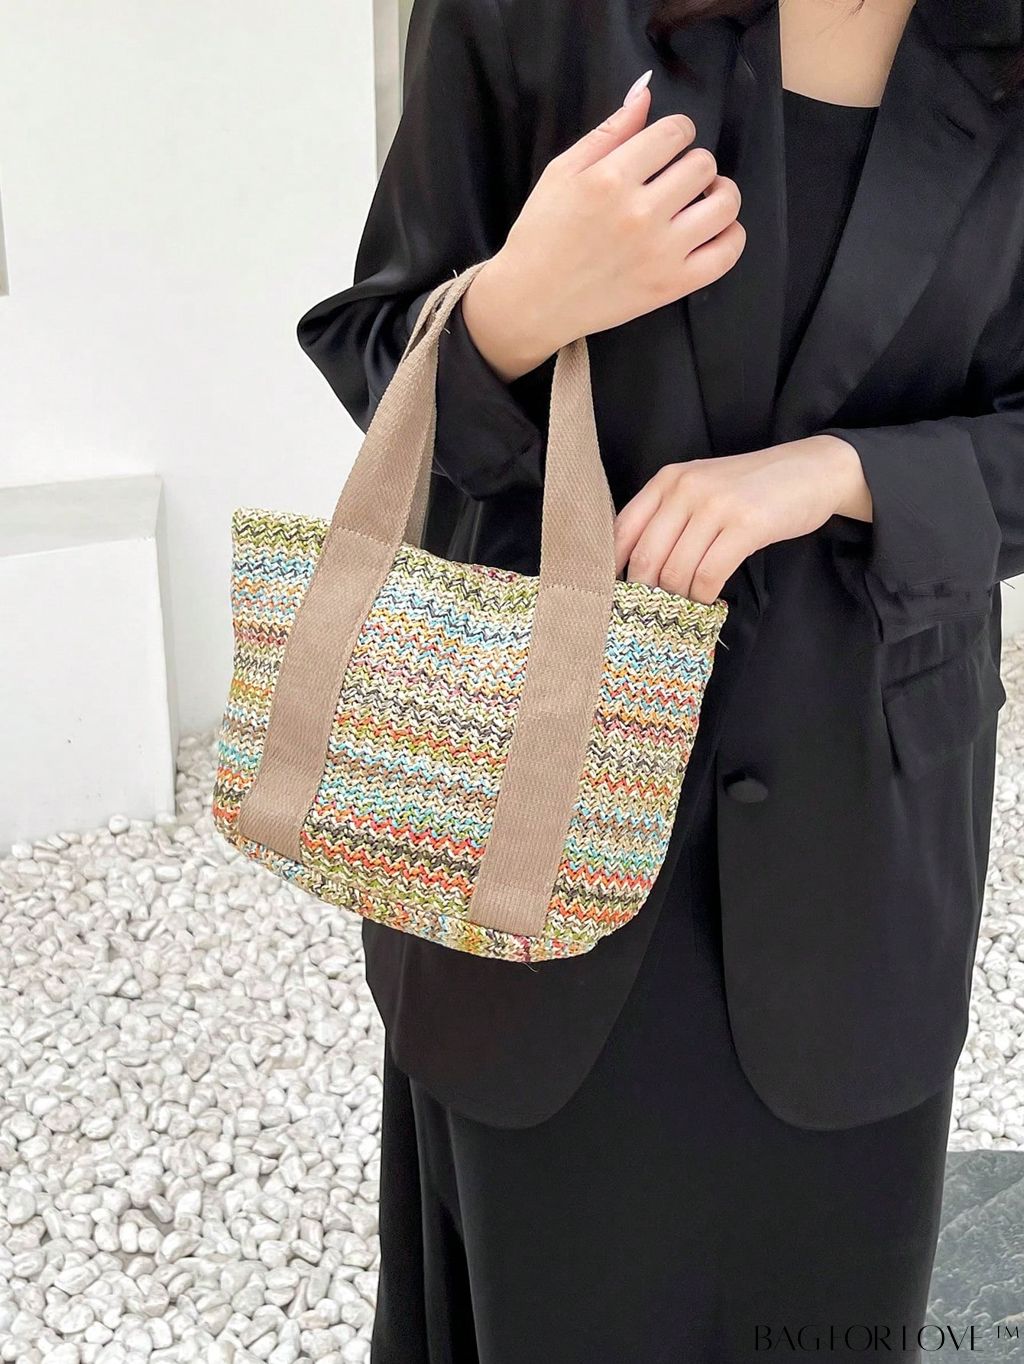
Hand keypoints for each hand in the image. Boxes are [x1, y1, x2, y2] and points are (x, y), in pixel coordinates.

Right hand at [460, 72, 745, 382]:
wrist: (531, 301)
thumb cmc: (541, 234)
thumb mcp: (562, 172)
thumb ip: (608, 131)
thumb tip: (646, 93)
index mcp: (611, 178)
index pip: (675, 132)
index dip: (677, 132)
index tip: (668, 147)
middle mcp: (640, 213)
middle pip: (703, 164)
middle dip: (693, 163)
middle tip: (677, 178)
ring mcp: (660, 252)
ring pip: (724, 204)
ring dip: (721, 193)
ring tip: (702, 200)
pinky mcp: (670, 285)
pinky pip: (726, 253)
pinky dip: (731, 235)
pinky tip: (714, 230)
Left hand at [613, 435, 872, 603]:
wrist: (810, 470)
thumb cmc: (750, 488)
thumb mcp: (701, 488)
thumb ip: (668, 516)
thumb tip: (635, 567)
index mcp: (667, 479)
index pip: (622, 530)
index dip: (616, 569)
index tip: (620, 594)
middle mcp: (685, 488)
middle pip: (646, 556)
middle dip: (646, 592)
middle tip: (654, 610)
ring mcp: (716, 505)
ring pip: (676, 570)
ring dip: (678, 598)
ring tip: (684, 606)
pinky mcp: (746, 525)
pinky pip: (709, 575)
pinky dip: (703, 596)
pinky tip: (708, 600)